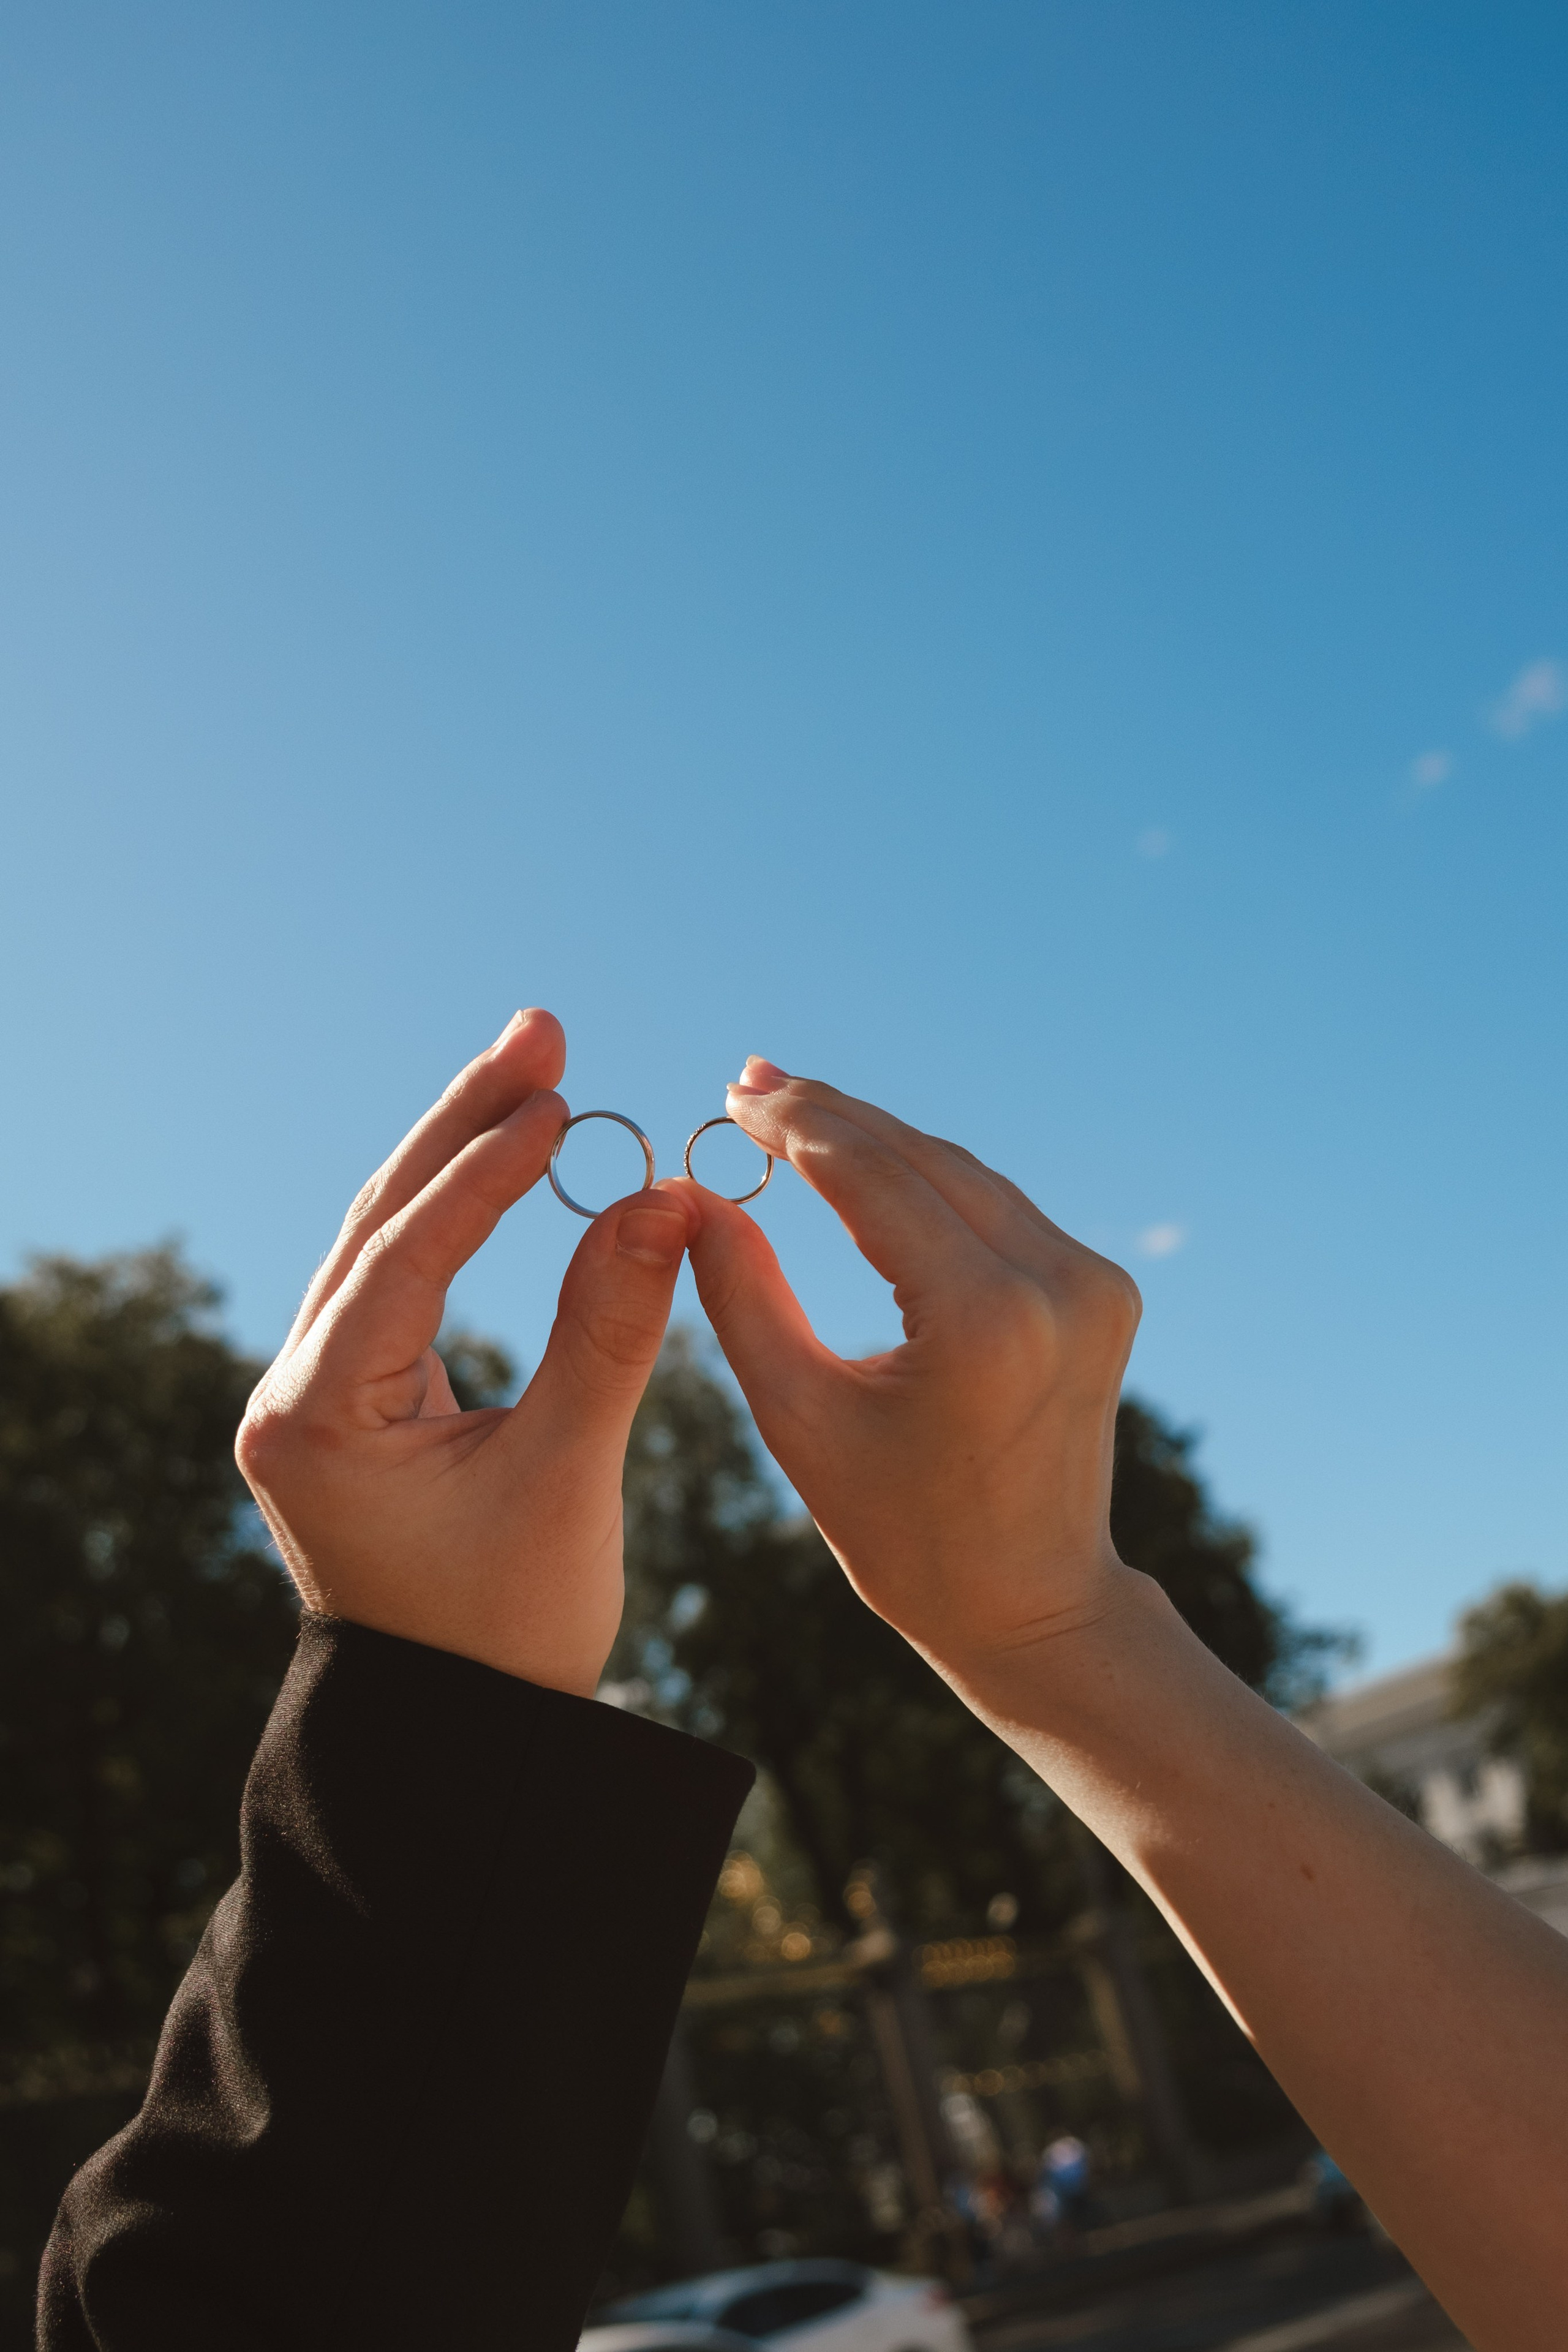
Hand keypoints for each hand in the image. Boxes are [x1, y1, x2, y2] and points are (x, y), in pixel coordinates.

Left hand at [236, 1009, 697, 1695]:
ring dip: (461, 1152)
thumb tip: (663, 1200)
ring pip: (386, 1239)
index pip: (404, 1256)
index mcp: (316, 1418)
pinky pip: (400, 1277)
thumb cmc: (510, 1632)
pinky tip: (507, 1152)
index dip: (486, 1172)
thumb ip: (610, 1333)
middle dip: (465, 1122)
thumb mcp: (569, 1478)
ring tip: (536, 1067)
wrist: (458, 1733)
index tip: (561, 1100)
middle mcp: (292, 1393)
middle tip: (542, 1029)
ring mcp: (314, 1394)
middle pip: (380, 1221)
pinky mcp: (349, 1400)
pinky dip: (456, 1212)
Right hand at [681, 1059, 1142, 1702]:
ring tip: (792, 1108)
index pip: (873, 1178)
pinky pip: (998, 1208)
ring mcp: (1093, 1284)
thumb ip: (740, 1295)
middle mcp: (1057, 1285)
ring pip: (963, 1173)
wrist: (1030, 1601)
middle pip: (923, 1159)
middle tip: (750, 1081)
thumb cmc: (901, 1532)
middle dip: (831, 1116)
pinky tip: (869, 1160)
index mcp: (984, 1321)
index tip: (733, 1093)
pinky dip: (929, 1181)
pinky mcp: (1104, 1290)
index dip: (794, 1125)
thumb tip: (690, 1193)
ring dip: (878, 1141)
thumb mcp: (799, 1417)